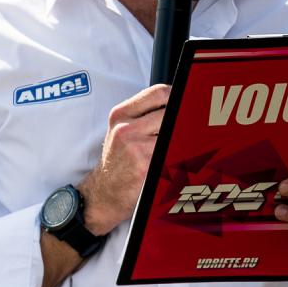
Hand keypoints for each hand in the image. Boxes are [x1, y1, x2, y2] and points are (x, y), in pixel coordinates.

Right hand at [79, 84, 169, 234]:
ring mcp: (135, 147)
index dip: (175, 96)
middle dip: (179, 122)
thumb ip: (145, 114)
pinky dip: (176, 157)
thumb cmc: (119, 161)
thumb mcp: (122, 130)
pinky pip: (172, 154)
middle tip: (183, 131)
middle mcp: (125, 129)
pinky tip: (170, 163)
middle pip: (170, 112)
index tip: (183, 103)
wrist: (104, 193)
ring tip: (172, 150)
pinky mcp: (146, 166)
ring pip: (174, 133)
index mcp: (120, 114)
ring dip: (178, 141)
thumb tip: (180, 102)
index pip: (157, 92)